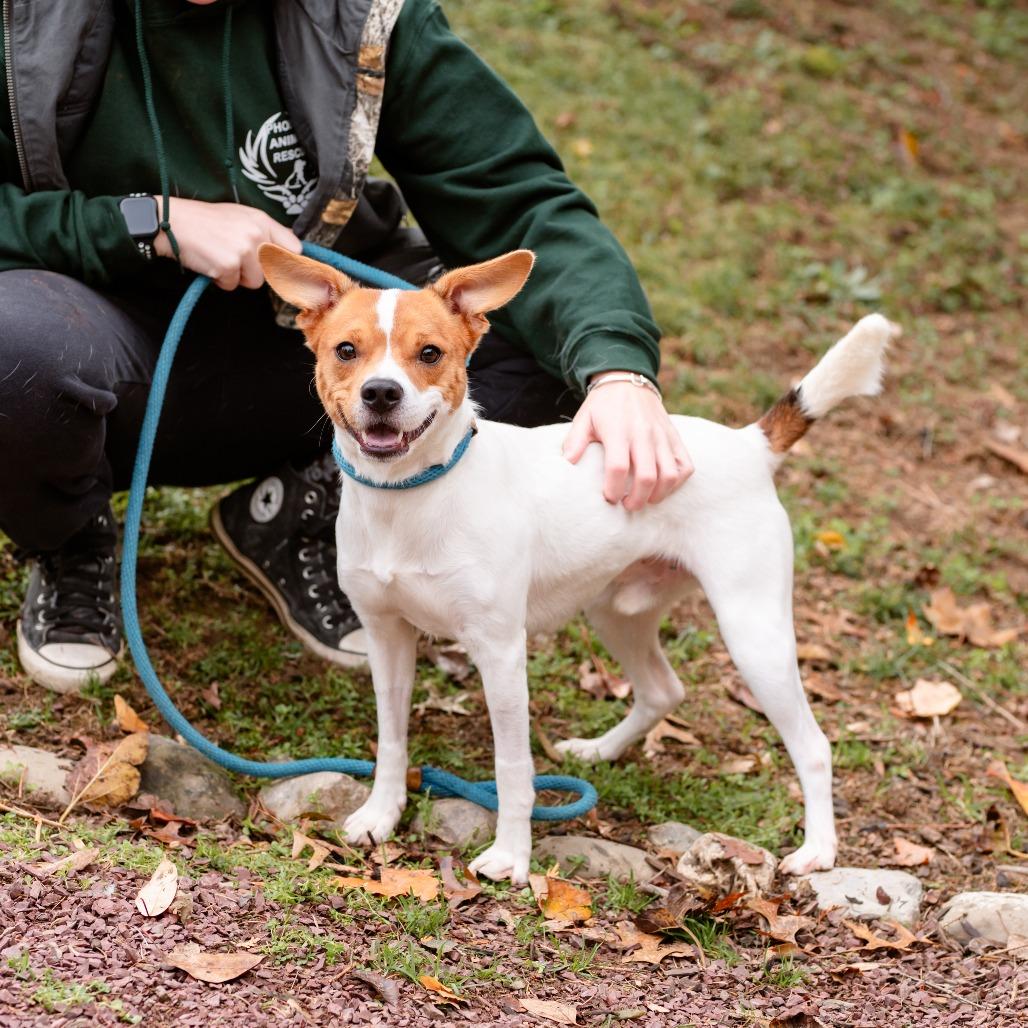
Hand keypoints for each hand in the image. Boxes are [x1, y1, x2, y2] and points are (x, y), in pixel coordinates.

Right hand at [153, 197, 301, 289]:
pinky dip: (219, 280)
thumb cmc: (204, 221)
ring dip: (236, 276)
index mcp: (261, 220)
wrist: (171, 222)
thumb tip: (291, 249)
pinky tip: (209, 263)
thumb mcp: (239, 216)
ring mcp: (243, 250)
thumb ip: (264, 232)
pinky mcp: (229, 265)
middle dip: (255, 270)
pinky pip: (232, 285)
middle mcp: (256, 234)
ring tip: (219, 257)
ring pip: (254, 282)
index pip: (294, 248)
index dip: (287, 261)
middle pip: (272, 270)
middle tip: (235, 258)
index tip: (279, 266)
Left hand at [563, 375, 692, 510]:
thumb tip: (568, 462)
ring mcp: (662, 436)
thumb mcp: (583, 418)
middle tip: (627, 505)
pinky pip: (685, 465)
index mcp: (618, 431)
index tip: (609, 497)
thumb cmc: (603, 406)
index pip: (618, 467)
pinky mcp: (675, 437)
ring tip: (645, 499)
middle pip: (647, 476)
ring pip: (670, 475)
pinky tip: (662, 486)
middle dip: (637, 499)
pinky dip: (677, 482)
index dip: (614, 489)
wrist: (629, 381)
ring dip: (658, 495)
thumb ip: (574, 441)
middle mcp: (643, 434)